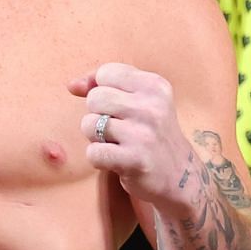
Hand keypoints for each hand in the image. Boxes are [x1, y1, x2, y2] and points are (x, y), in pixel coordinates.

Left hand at [69, 63, 197, 213]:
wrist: (179, 176)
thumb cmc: (151, 133)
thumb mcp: (139, 100)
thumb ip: (104, 85)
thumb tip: (71, 85)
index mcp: (154, 85)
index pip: (106, 73)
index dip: (102, 90)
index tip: (117, 106)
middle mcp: (152, 106)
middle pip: (94, 98)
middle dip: (97, 114)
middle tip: (117, 128)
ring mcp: (143, 134)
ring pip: (89, 124)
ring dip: (96, 138)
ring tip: (117, 143)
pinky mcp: (134, 160)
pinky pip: (93, 153)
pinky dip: (98, 159)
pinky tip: (115, 160)